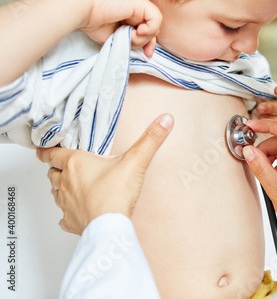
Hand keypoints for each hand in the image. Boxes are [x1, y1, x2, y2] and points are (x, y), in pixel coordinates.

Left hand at [37, 113, 173, 234]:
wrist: (110, 226)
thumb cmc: (116, 194)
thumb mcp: (136, 161)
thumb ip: (150, 139)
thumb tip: (165, 120)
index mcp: (75, 164)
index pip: (52, 154)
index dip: (46, 150)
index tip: (42, 149)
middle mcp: (66, 183)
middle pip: (52, 173)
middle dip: (56, 169)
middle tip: (62, 166)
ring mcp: (66, 204)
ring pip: (55, 193)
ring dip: (60, 189)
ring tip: (69, 186)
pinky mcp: (72, 221)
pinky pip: (64, 218)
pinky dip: (66, 214)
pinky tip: (72, 214)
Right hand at [79, 0, 162, 56]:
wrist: (84, 10)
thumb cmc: (94, 23)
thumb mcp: (118, 37)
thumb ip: (133, 41)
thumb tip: (147, 50)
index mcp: (131, 14)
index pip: (150, 31)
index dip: (150, 44)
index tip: (147, 54)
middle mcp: (137, 8)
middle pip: (154, 30)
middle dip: (145, 42)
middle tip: (132, 43)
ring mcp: (139, 4)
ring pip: (155, 26)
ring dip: (142, 37)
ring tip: (127, 35)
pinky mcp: (141, 2)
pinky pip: (156, 19)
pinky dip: (149, 29)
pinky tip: (136, 30)